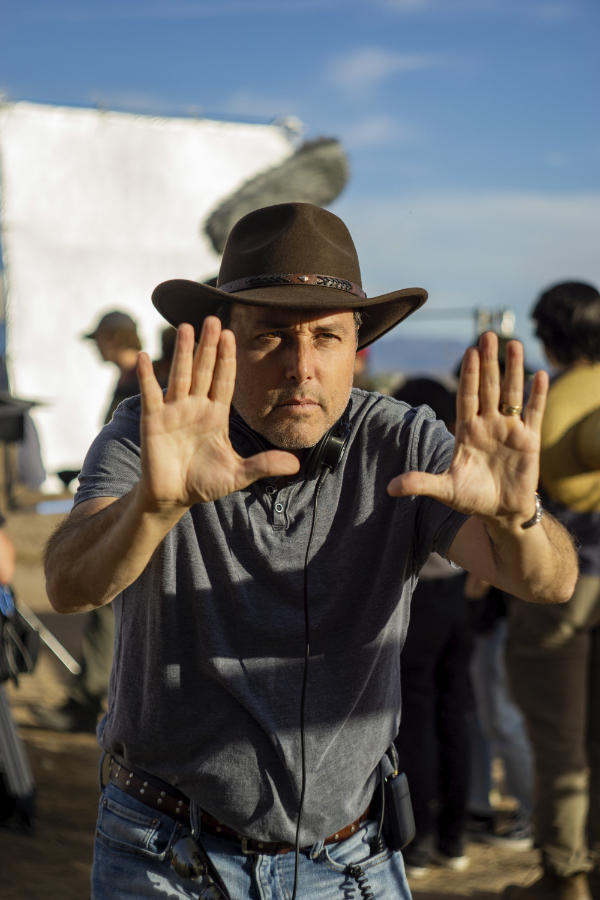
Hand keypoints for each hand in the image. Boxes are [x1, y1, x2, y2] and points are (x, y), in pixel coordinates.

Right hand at [137, 318, 298, 508]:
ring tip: (186, 327)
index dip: (228, 359)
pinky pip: (150, 395)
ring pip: (180, 376)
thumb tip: (295, 465)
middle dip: (208, 346)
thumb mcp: (238, 474)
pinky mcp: (153, 421)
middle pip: (203, 370)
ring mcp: (173, 411)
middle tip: (213, 318)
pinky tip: (143, 357)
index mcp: (215, 414)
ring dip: (182, 352)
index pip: (224, 380)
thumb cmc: (204, 483)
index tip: (232, 335)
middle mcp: (195, 407)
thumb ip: (263, 465)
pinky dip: (146, 377)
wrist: (173, 497)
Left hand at [387, 332, 548, 526]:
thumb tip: (391, 488)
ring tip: (514, 344)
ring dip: (514, 370)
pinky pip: (535, 414)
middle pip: (489, 388)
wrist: (500, 513)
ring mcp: (510, 430)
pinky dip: (538, 395)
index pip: (467, 396)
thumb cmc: (471, 498)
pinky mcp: (530, 441)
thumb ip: (420, 483)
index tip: (469, 352)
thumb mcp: (445, 490)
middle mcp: (488, 424)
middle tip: (488, 335)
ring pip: (512, 395)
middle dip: (489, 363)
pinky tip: (540, 375)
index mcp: (467, 431)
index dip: (469, 375)